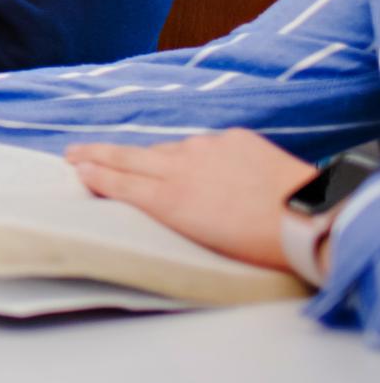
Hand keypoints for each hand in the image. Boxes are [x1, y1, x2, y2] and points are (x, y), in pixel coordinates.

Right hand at [65, 131, 318, 270]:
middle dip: (96, 153)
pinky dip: (197, 154)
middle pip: (127, 155)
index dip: (94, 173)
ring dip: (150, 156)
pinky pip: (205, 144)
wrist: (308, 216)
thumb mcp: (202, 239)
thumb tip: (149, 197)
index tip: (75, 168)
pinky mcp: (233, 138)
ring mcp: (206, 147)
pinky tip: (204, 166)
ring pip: (167, 149)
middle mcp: (180, 166)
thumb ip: (167, 213)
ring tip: (138, 163)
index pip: (118, 180)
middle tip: (74, 152)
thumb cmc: (259, 244)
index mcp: (169, 199)